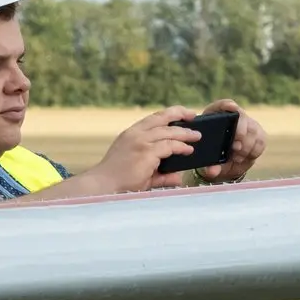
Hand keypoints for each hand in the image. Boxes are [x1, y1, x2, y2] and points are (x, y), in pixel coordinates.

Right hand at [71, 106, 201, 194]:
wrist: (103, 185)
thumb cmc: (118, 180)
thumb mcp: (142, 173)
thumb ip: (161, 174)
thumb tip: (178, 177)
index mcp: (131, 134)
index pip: (153, 118)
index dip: (169, 114)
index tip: (182, 113)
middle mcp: (135, 134)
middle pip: (162, 117)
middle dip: (180, 114)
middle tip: (193, 116)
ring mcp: (140, 142)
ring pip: (168, 131)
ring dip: (184, 133)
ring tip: (196, 136)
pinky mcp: (145, 152)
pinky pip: (169, 146)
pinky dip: (180, 147)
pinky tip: (188, 150)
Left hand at [193, 99, 265, 183]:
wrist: (227, 163)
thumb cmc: (214, 157)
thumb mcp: (210, 162)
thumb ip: (210, 166)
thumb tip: (212, 171)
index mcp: (215, 118)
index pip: (221, 105)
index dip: (227, 105)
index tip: (232, 108)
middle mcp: (233, 118)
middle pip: (241, 117)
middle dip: (240, 131)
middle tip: (235, 147)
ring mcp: (248, 124)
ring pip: (253, 130)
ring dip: (246, 145)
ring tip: (237, 157)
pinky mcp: (258, 134)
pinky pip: (261, 140)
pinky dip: (254, 150)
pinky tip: (245, 157)